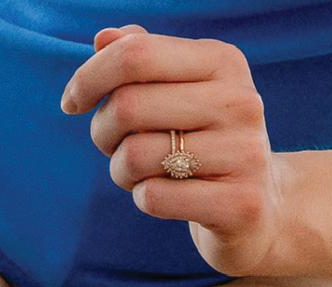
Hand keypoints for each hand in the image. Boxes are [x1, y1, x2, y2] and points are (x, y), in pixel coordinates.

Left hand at [61, 25, 296, 276]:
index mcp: (221, 62)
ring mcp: (246, 153)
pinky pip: (153, 197)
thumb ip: (139, 57)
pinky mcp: (241, 203)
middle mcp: (240, 102)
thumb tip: (104, 38)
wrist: (259, 201)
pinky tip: (166, 194)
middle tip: (114, 144)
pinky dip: (143, 198)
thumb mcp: (175, 89)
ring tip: (142, 172)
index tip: (72, 102)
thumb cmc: (199, 137)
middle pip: (127, 106)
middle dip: (102, 131)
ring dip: (121, 170)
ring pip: (135, 156)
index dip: (88, 78)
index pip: (135, 55)